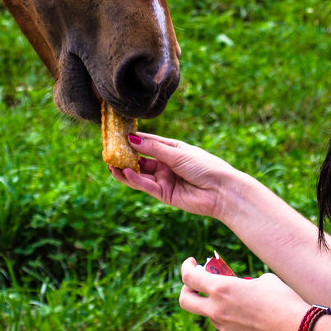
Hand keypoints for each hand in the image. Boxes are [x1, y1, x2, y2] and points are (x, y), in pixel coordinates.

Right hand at [108, 133, 242, 219]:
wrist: (223, 191)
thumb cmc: (205, 167)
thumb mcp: (178, 154)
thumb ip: (154, 149)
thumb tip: (131, 139)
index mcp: (172, 150)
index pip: (148, 142)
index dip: (133, 139)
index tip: (116, 135)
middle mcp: (166, 164)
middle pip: (141, 159)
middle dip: (125, 156)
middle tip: (108, 152)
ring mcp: (165, 180)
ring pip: (140, 174)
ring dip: (125, 170)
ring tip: (111, 164)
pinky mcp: (165, 195)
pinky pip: (146, 186)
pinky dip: (135, 180)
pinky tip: (125, 172)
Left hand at [178, 257, 308, 330]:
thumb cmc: (283, 301)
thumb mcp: (263, 280)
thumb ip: (243, 283)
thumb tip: (241, 287)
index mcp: (221, 289)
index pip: (189, 277)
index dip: (187, 267)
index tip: (193, 263)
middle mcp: (217, 310)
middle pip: (186, 301)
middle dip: (186, 291)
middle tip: (195, 285)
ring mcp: (224, 329)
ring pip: (211, 315)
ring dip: (217, 306)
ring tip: (241, 301)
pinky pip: (227, 328)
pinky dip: (233, 320)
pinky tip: (252, 318)